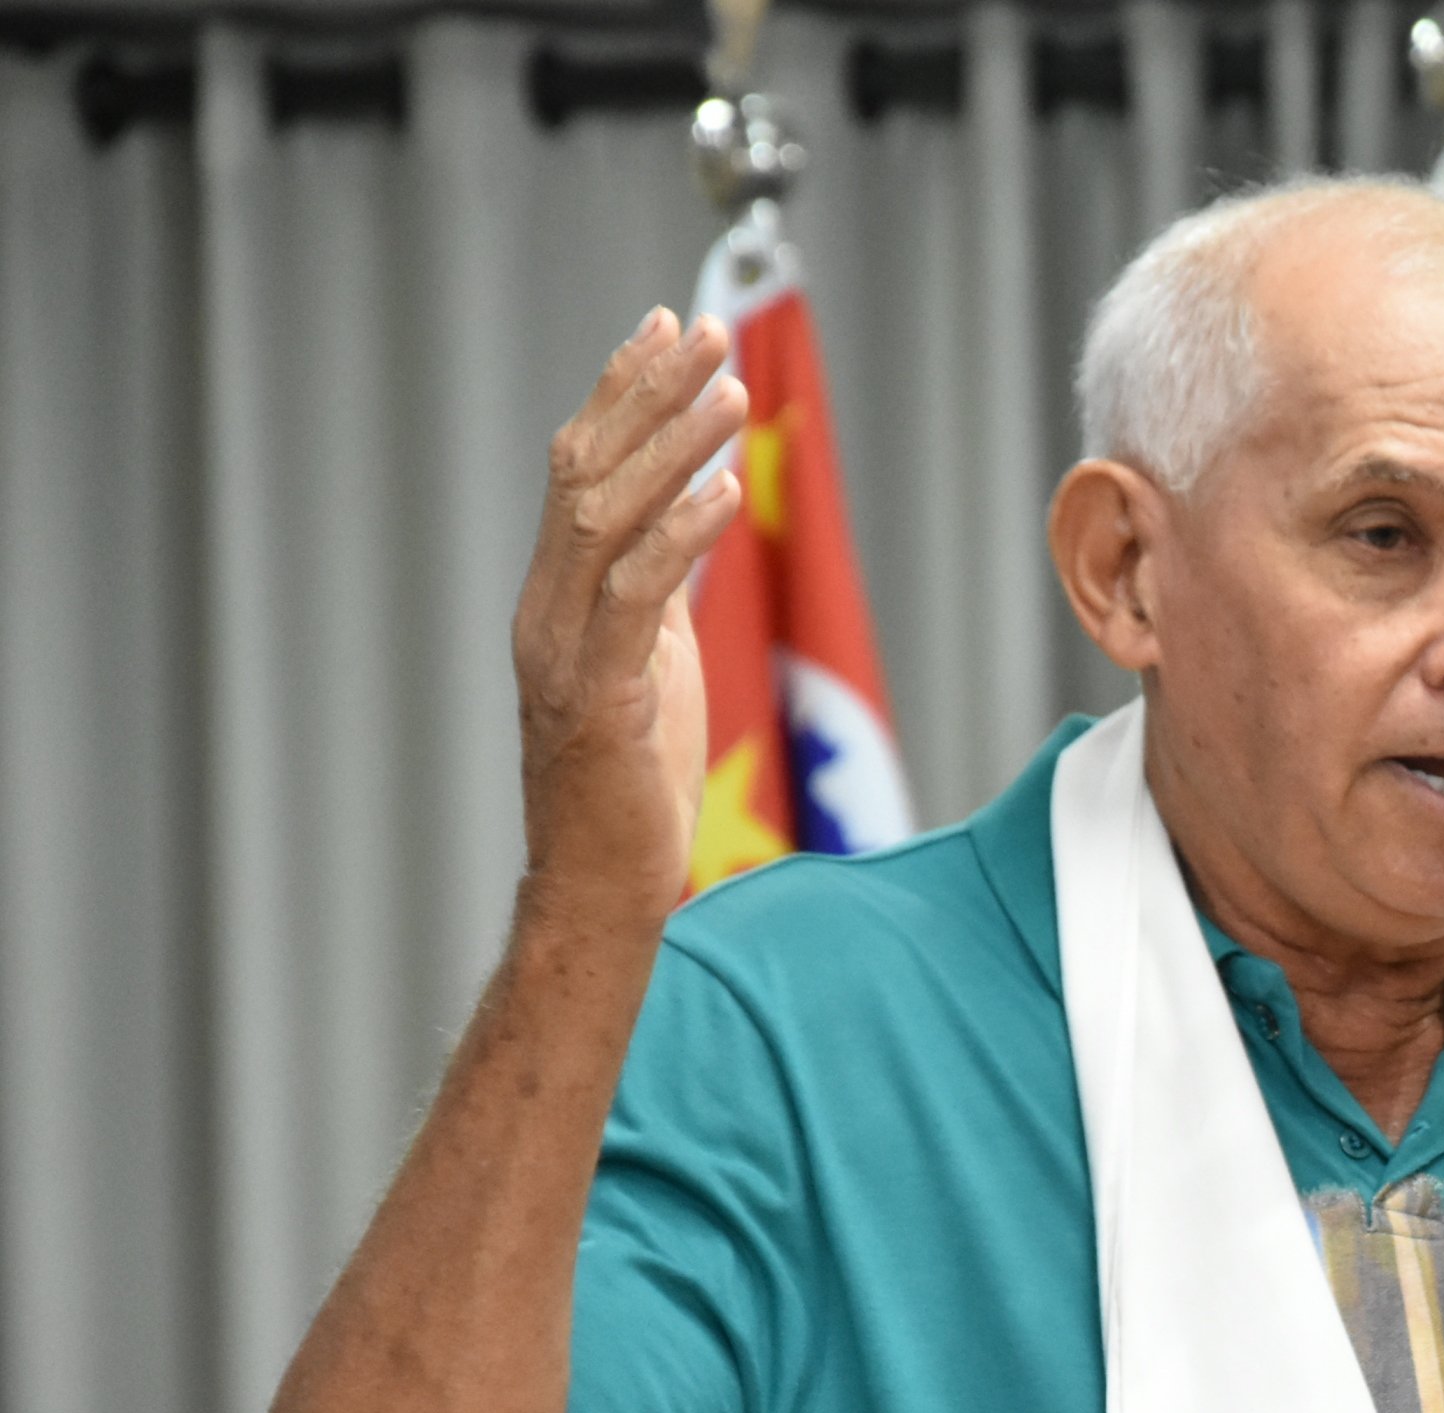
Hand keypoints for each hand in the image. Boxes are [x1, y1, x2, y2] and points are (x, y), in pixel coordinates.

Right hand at [510, 307, 748, 940]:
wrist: (600, 888)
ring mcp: (564, 654)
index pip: (578, 467)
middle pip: (585, 473)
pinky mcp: (601, 700)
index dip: (621, 391)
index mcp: (555, 596)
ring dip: (671, 449)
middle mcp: (546, 610)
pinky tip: (726, 489)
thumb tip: (693, 516)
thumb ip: (657, 591)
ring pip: (607, 520)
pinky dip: (682, 536)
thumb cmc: (629, 784)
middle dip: (647, 394)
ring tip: (730, 390)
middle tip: (706, 328)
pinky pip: (638, 599)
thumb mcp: (649, 663)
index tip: (668, 324)